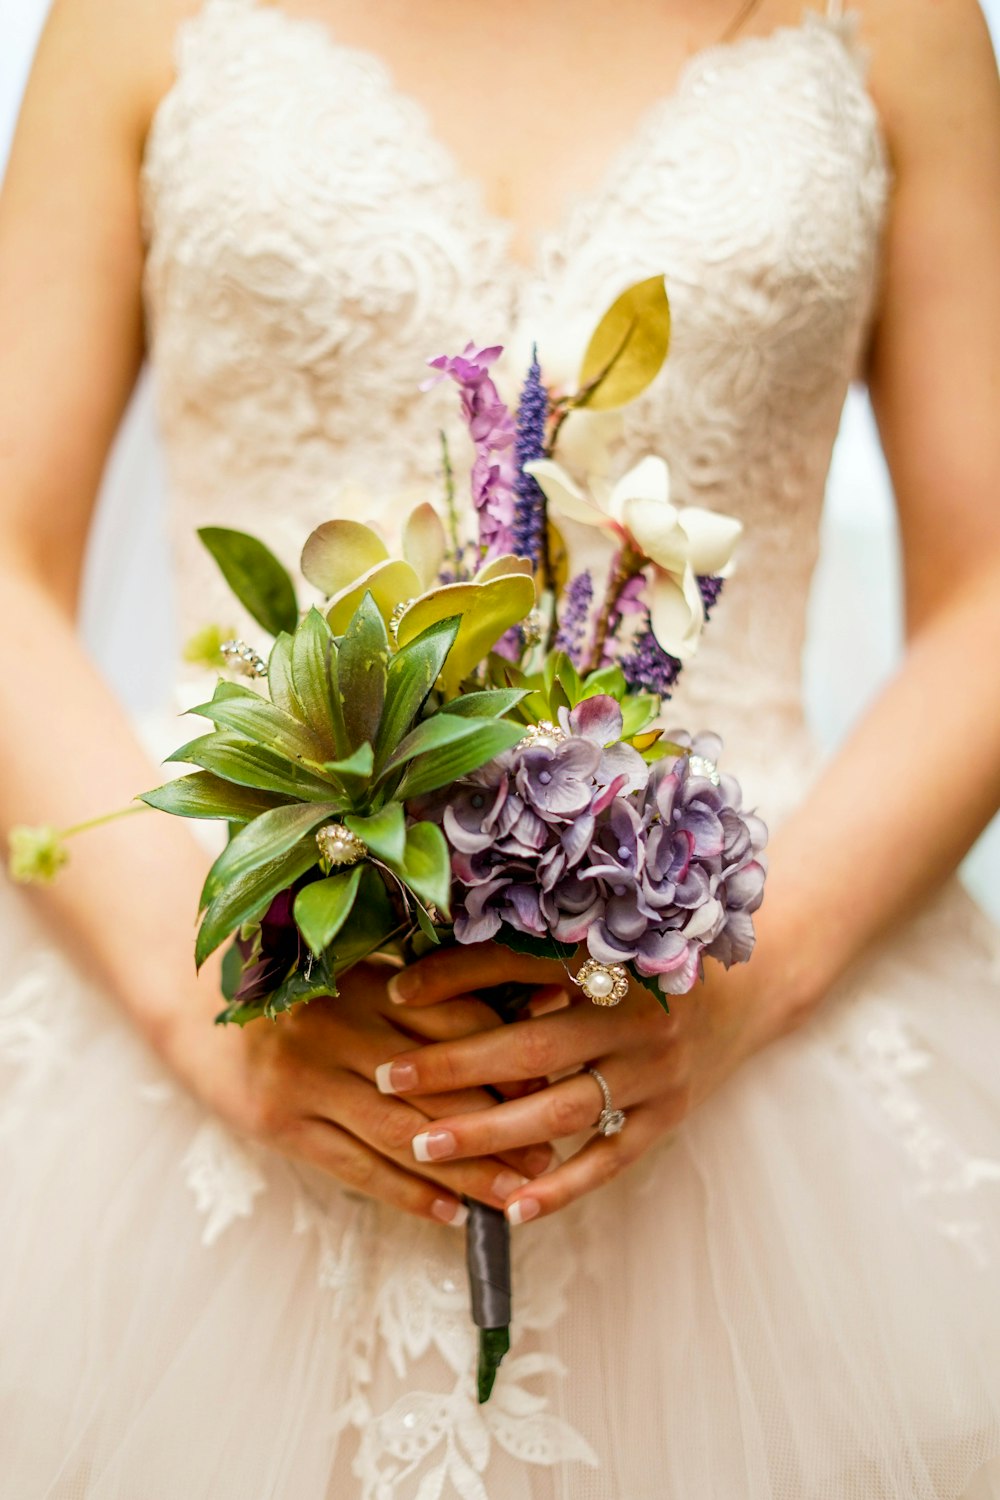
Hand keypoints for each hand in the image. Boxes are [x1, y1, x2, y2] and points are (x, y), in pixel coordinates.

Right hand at [163, 958, 556, 1226]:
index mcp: (366, 981)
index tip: (550, 1089)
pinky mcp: (280, 1124)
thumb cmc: (310, 994)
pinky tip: (449, 1214)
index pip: (452, 1022)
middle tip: (546, 1158)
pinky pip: (354, 1167)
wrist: (203, 1013)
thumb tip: (533, 1014)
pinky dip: (406, 1193)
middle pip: (433, 1085)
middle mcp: (336, 1026)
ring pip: (400, 1135)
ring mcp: (304, 1078)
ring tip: (511, 1194)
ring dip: (462, 1170)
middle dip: (497, 1126)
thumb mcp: (365, 977)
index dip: (505, 1058)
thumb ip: (434, 996)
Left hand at [377, 941, 786, 1224]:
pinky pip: (608, 1160)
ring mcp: (656, 1071)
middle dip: (454, 1066)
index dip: (455, 976)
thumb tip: (433, 966)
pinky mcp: (668, 1116)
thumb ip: (532, 957)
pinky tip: (511, 1208)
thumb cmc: (650, 964)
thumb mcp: (603, 945)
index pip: (520, 965)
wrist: (749, 991)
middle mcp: (637, 1015)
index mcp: (613, 959)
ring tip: (424, 1145)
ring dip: (489, 1133)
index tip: (392, 992)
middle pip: (532, 1047)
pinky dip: (560, 1187)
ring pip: (562, 1110)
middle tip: (387, 1078)